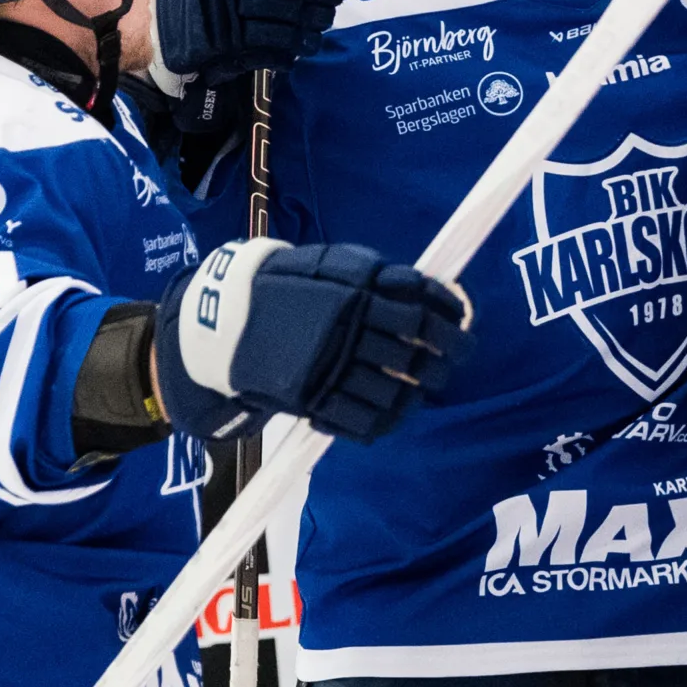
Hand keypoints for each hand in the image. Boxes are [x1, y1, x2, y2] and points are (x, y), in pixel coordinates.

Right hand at [155, 241, 470, 442]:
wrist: (225, 319)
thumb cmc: (287, 286)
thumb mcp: (329, 264)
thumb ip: (378, 274)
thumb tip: (431, 287)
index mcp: (353, 292)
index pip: (421, 307)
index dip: (450, 317)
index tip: (462, 320)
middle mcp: (347, 331)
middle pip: (416, 354)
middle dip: (445, 360)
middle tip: (454, 360)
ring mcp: (331, 369)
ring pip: (395, 392)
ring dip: (418, 393)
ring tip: (426, 387)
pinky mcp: (314, 400)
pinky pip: (363, 421)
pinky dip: (387, 420)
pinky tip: (397, 410)